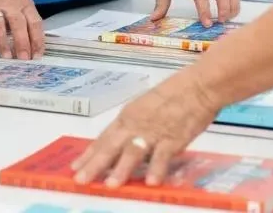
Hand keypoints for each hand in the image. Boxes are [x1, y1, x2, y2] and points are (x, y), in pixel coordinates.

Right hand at [0, 0, 44, 60]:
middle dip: (25, 43)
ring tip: (9, 58)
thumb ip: (22, 18)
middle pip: (24, 25)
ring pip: (6, 25)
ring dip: (8, 42)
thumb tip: (27, 44)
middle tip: (26, 60)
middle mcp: (15, 6)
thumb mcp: (17, 0)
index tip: (38, 56)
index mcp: (25, 4)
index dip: (38, 40)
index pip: (36, 23)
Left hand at [72, 72, 216, 186]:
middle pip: (111, 146)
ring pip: (133, 151)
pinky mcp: (173, 138)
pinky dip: (157, 168)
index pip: (104, 138)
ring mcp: (153, 132)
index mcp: (127, 116)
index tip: (75, 166)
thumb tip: (119, 146)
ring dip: (121, 169)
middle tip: (81, 179)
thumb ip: (133, 127)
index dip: (89, 153)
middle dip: (95, 164)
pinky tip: (151, 182)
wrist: (196, 86)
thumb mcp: (145, 108)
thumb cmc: (172, 95)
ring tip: (111, 185)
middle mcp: (135, 124)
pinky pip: (163, 155)